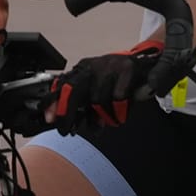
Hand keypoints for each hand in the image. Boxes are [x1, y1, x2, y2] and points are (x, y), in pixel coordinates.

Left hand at [49, 41, 165, 133]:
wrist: (147, 64)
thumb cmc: (118, 82)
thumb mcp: (97, 91)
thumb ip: (82, 106)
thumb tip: (68, 124)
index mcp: (83, 68)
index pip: (63, 83)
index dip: (53, 101)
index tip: (49, 119)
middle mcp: (94, 65)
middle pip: (74, 90)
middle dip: (68, 113)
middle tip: (68, 131)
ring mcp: (110, 66)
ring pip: (97, 100)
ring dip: (102, 117)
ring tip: (108, 121)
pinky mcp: (127, 70)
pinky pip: (118, 98)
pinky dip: (119, 111)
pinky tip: (121, 114)